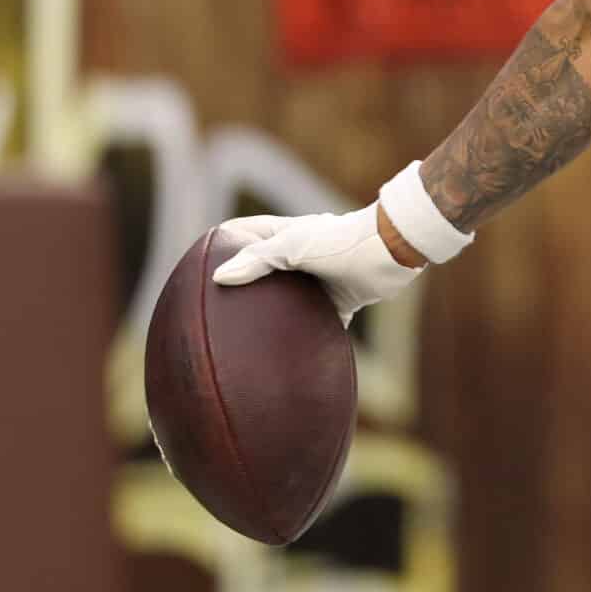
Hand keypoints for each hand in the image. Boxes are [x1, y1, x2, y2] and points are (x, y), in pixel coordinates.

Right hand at [213, 201, 427, 322]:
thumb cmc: (342, 242)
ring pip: (292, 302)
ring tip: (247, 339)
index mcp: (285, 236)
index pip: (245, 236)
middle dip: (247, 291)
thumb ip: (258, 260)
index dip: (224, 246)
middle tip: (219, 313)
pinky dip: (310, 338)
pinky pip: (321, 323)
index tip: (199, 267)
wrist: (391, 253)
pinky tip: (290, 356)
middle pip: (266, 274)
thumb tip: (220, 277)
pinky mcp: (340, 300)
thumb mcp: (293, 247)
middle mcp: (301, 257)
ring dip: (277, 317)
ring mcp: (321, 279)